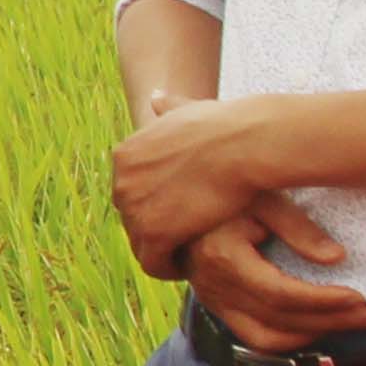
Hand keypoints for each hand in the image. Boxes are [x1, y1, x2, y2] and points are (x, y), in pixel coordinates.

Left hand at [109, 95, 298, 268]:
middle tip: (185, 236)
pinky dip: (169, 269)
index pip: (132, 190)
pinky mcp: (154, 234)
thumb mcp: (188, 110)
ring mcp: (134, 209)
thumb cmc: (227, 126)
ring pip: (141, 244)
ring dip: (162, 251)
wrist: (244, 145)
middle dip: (156, 227)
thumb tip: (154, 96)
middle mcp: (122, 182)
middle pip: (133, 217)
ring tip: (189, 253)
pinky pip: (153, 263)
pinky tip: (189, 267)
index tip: (181, 211)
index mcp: (126, 155)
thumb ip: (168, 108)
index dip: (157, 203)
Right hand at [185, 210, 365, 351]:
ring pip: (269, 338)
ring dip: (317, 334)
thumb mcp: (262, 195)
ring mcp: (214, 301)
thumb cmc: (226, 188)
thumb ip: (296, 226)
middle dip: (334, 320)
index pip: (279, 293)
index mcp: (224, 258)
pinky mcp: (219, 307)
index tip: (360, 298)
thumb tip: (336, 258)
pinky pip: (256, 337)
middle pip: (281, 320)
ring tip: (356, 323)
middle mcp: (215, 288)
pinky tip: (322, 326)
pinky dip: (291, 338)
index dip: (322, 301)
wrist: (178, 201)